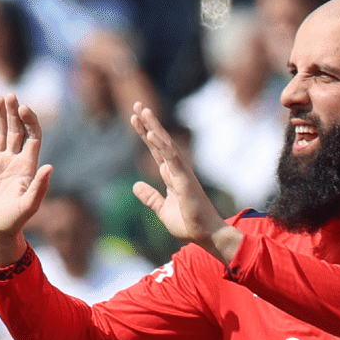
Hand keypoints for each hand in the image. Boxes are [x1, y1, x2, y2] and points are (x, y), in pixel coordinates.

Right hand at [0, 94, 52, 265]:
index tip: (24, 108)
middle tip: (10, 95)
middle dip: (13, 113)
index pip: (33, 136)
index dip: (30, 120)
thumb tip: (50, 167)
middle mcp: (14, 160)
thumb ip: (39, 187)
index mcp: (28, 165)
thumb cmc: (14, 221)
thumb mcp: (29, 206)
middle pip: (16, 130)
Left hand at [127, 102, 235, 259]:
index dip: (145, 134)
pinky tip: (151, 134)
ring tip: (142, 111)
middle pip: (160, 142)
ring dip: (154, 127)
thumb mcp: (162, 210)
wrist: (206, 235)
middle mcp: (177, 170)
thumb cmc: (189, 223)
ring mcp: (182, 173)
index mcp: (171, 176)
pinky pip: (172, 159)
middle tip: (137, 104)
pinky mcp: (185, 180)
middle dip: (148, 123)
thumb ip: (150, 197)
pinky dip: (161, 145)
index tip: (134, 118)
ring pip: (166, 145)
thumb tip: (135, 185)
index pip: (156, 150)